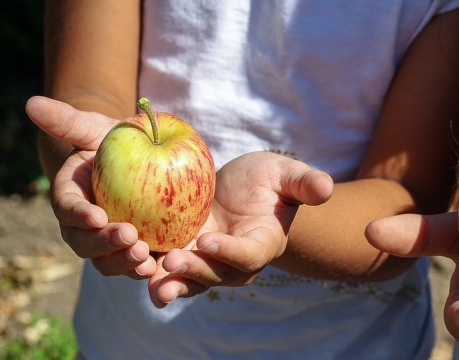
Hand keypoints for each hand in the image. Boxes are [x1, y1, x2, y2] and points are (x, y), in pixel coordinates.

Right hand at [26, 96, 157, 277]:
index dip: (79, 215)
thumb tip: (32, 103)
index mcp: (69, 198)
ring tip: (146, 259)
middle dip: (104, 245)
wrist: (137, 162)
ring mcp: (107, 244)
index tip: (97, 216)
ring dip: (124, 263)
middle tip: (130, 237)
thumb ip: (67, 120)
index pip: (67, 208)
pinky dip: (146, 272)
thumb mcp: (94, 128)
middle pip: (85, 244)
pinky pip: (135, 267)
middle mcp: (83, 227)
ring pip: (108, 262)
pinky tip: (162, 269)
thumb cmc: (113, 142)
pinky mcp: (133, 252)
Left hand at [148, 151, 333, 306]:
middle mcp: (235, 262)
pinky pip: (169, 269)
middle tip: (172, 262)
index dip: (231, 252)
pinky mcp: (184, 254)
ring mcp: (207, 262)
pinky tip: (133, 267)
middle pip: (216, 275)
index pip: (249, 254)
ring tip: (151, 283)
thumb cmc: (268, 181)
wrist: (241, 191)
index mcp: (263, 243)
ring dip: (171, 283)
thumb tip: (326, 188)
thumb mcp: (286, 175)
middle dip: (195, 271)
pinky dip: (152, 271)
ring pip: (190, 280)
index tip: (210, 241)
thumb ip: (304, 183)